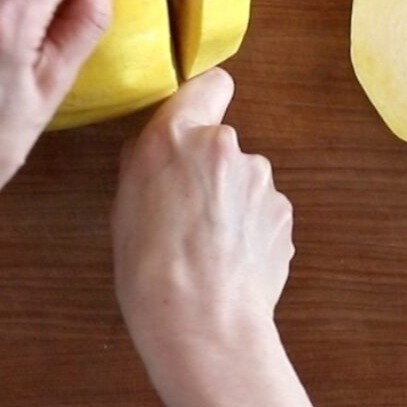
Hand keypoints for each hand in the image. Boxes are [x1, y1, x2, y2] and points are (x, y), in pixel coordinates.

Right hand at [111, 68, 313, 406]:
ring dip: (229, 204)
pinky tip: (227, 262)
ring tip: (206, 247)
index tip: (192, 125)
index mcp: (177, 136)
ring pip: (243, 182)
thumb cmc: (150, 269)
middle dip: (208, 171)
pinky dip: (248, 231)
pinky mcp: (283, 214)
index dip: (203, 102)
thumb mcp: (123, 205)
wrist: (201, 322)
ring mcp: (262, 181)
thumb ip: (147, 163)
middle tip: (183, 215)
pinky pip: (261, 213)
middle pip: (220, 145)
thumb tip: (160, 154)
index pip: (210, 84)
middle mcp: (225, 147)